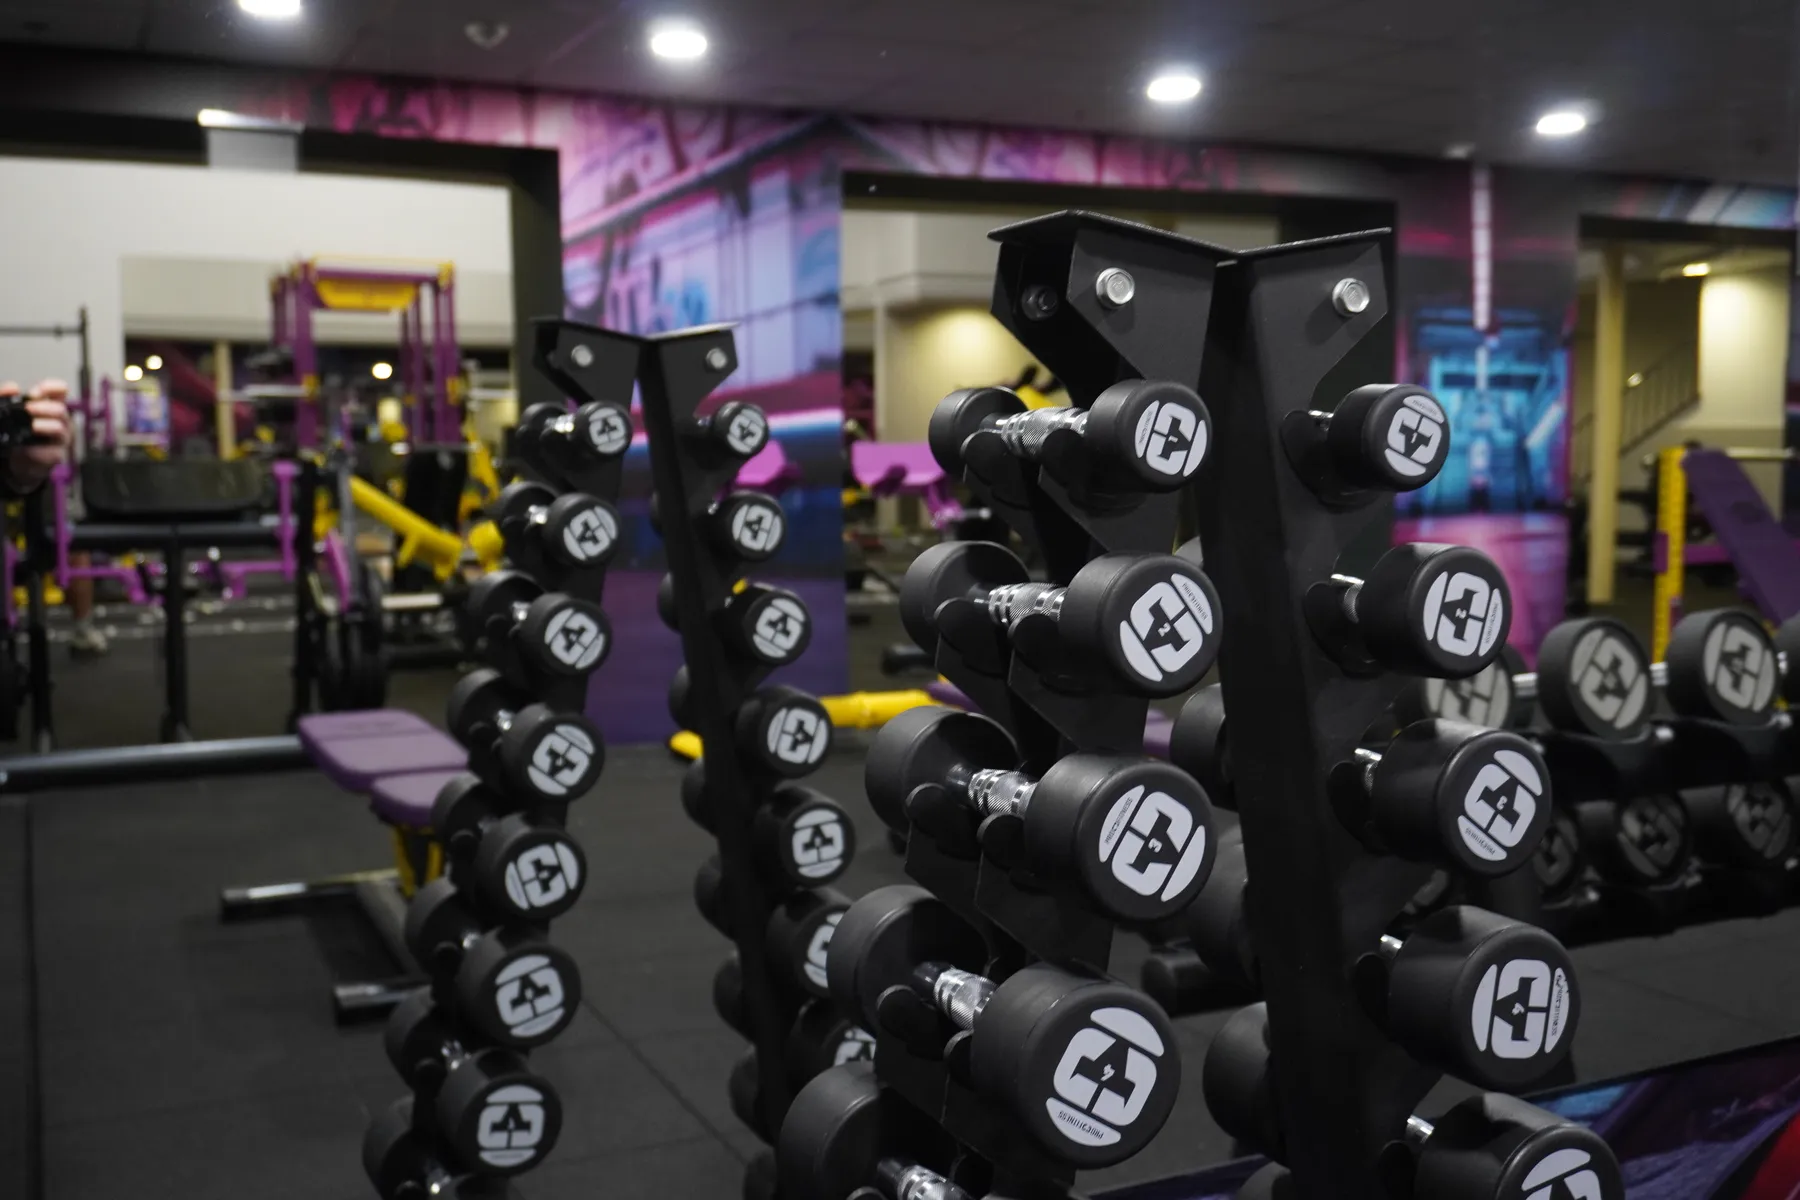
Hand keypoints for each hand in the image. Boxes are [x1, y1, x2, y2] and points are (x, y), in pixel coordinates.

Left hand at [0, 379, 71, 493]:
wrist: (22, 459)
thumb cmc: (21, 432)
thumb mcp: (13, 412)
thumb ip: (8, 397)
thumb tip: (13, 388)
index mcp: (52, 406)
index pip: (61, 391)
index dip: (52, 388)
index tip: (36, 393)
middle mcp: (61, 421)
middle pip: (61, 409)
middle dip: (43, 408)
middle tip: (28, 409)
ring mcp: (61, 438)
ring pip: (59, 428)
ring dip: (43, 426)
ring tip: (32, 427)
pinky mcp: (56, 455)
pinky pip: (51, 451)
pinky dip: (38, 448)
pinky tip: (26, 447)